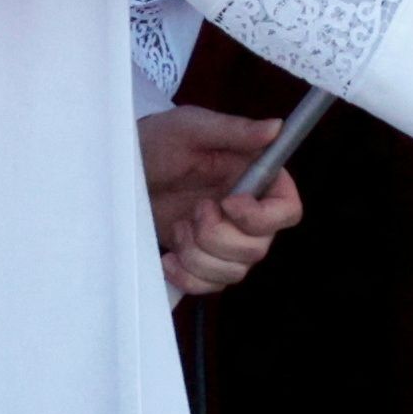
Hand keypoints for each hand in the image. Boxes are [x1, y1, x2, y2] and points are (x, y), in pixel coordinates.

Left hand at [139, 105, 304, 297]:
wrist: (125, 169)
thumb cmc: (160, 141)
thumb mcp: (194, 128)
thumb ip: (236, 130)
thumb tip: (276, 127)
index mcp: (257, 179)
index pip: (287, 212)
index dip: (262, 217)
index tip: (228, 203)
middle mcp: (249, 215)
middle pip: (258, 248)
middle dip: (217, 236)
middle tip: (193, 210)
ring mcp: (227, 242)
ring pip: (233, 272)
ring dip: (198, 255)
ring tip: (178, 227)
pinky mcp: (202, 261)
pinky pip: (209, 286)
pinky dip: (187, 277)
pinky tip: (169, 257)